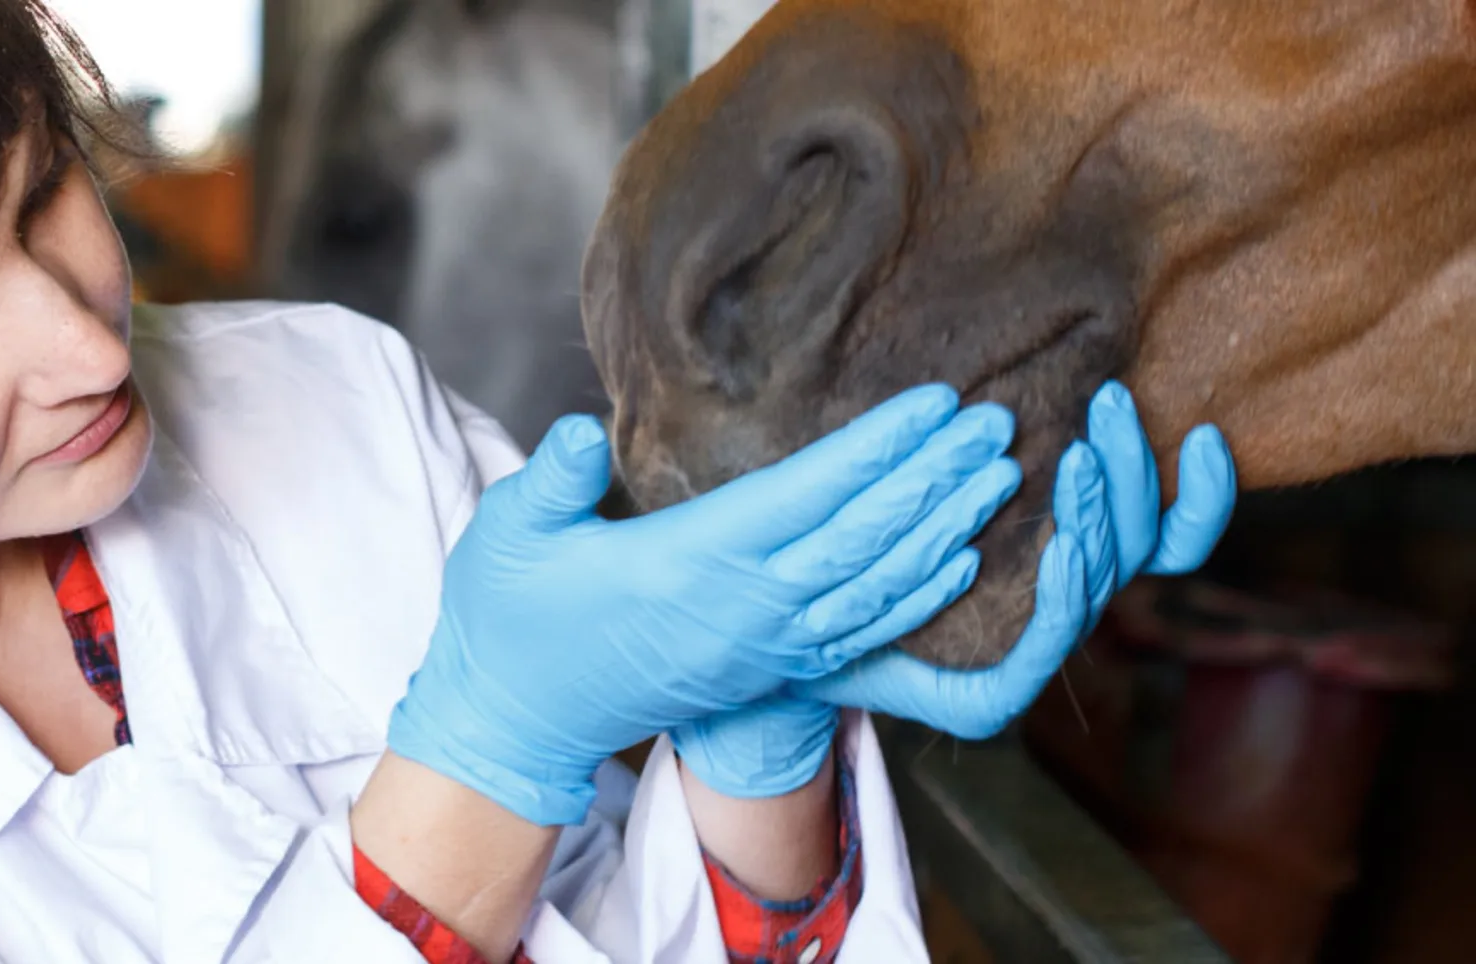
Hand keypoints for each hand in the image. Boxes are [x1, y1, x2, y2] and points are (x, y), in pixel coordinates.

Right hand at [387, 385, 1022, 825]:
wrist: (519, 718)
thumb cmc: (508, 616)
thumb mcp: (506, 536)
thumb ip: (548, 482)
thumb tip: (582, 432)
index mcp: (688, 564)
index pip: (806, 497)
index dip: (878, 449)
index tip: (936, 403)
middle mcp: (742, 607)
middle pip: (863, 535)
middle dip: (935, 477)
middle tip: (996, 421)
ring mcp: (761, 643)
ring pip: (877, 584)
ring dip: (944, 528)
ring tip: (997, 475)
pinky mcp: (766, 664)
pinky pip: (861, 627)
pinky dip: (918, 593)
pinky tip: (960, 558)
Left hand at [790, 381, 1237, 739]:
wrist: (789, 640)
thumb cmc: (869, 546)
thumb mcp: (939, 478)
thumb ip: (991, 441)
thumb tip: (1029, 374)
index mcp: (1071, 558)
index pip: (1170, 536)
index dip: (1204, 494)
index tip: (1206, 431)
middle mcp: (1064, 604)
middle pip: (1144, 543)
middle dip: (1136, 468)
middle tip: (1110, 403)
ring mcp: (1032, 652)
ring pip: (1099, 580)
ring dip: (1097, 512)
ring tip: (1075, 456)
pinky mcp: (989, 698)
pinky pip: (1045, 643)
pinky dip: (1063, 590)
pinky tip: (1061, 543)